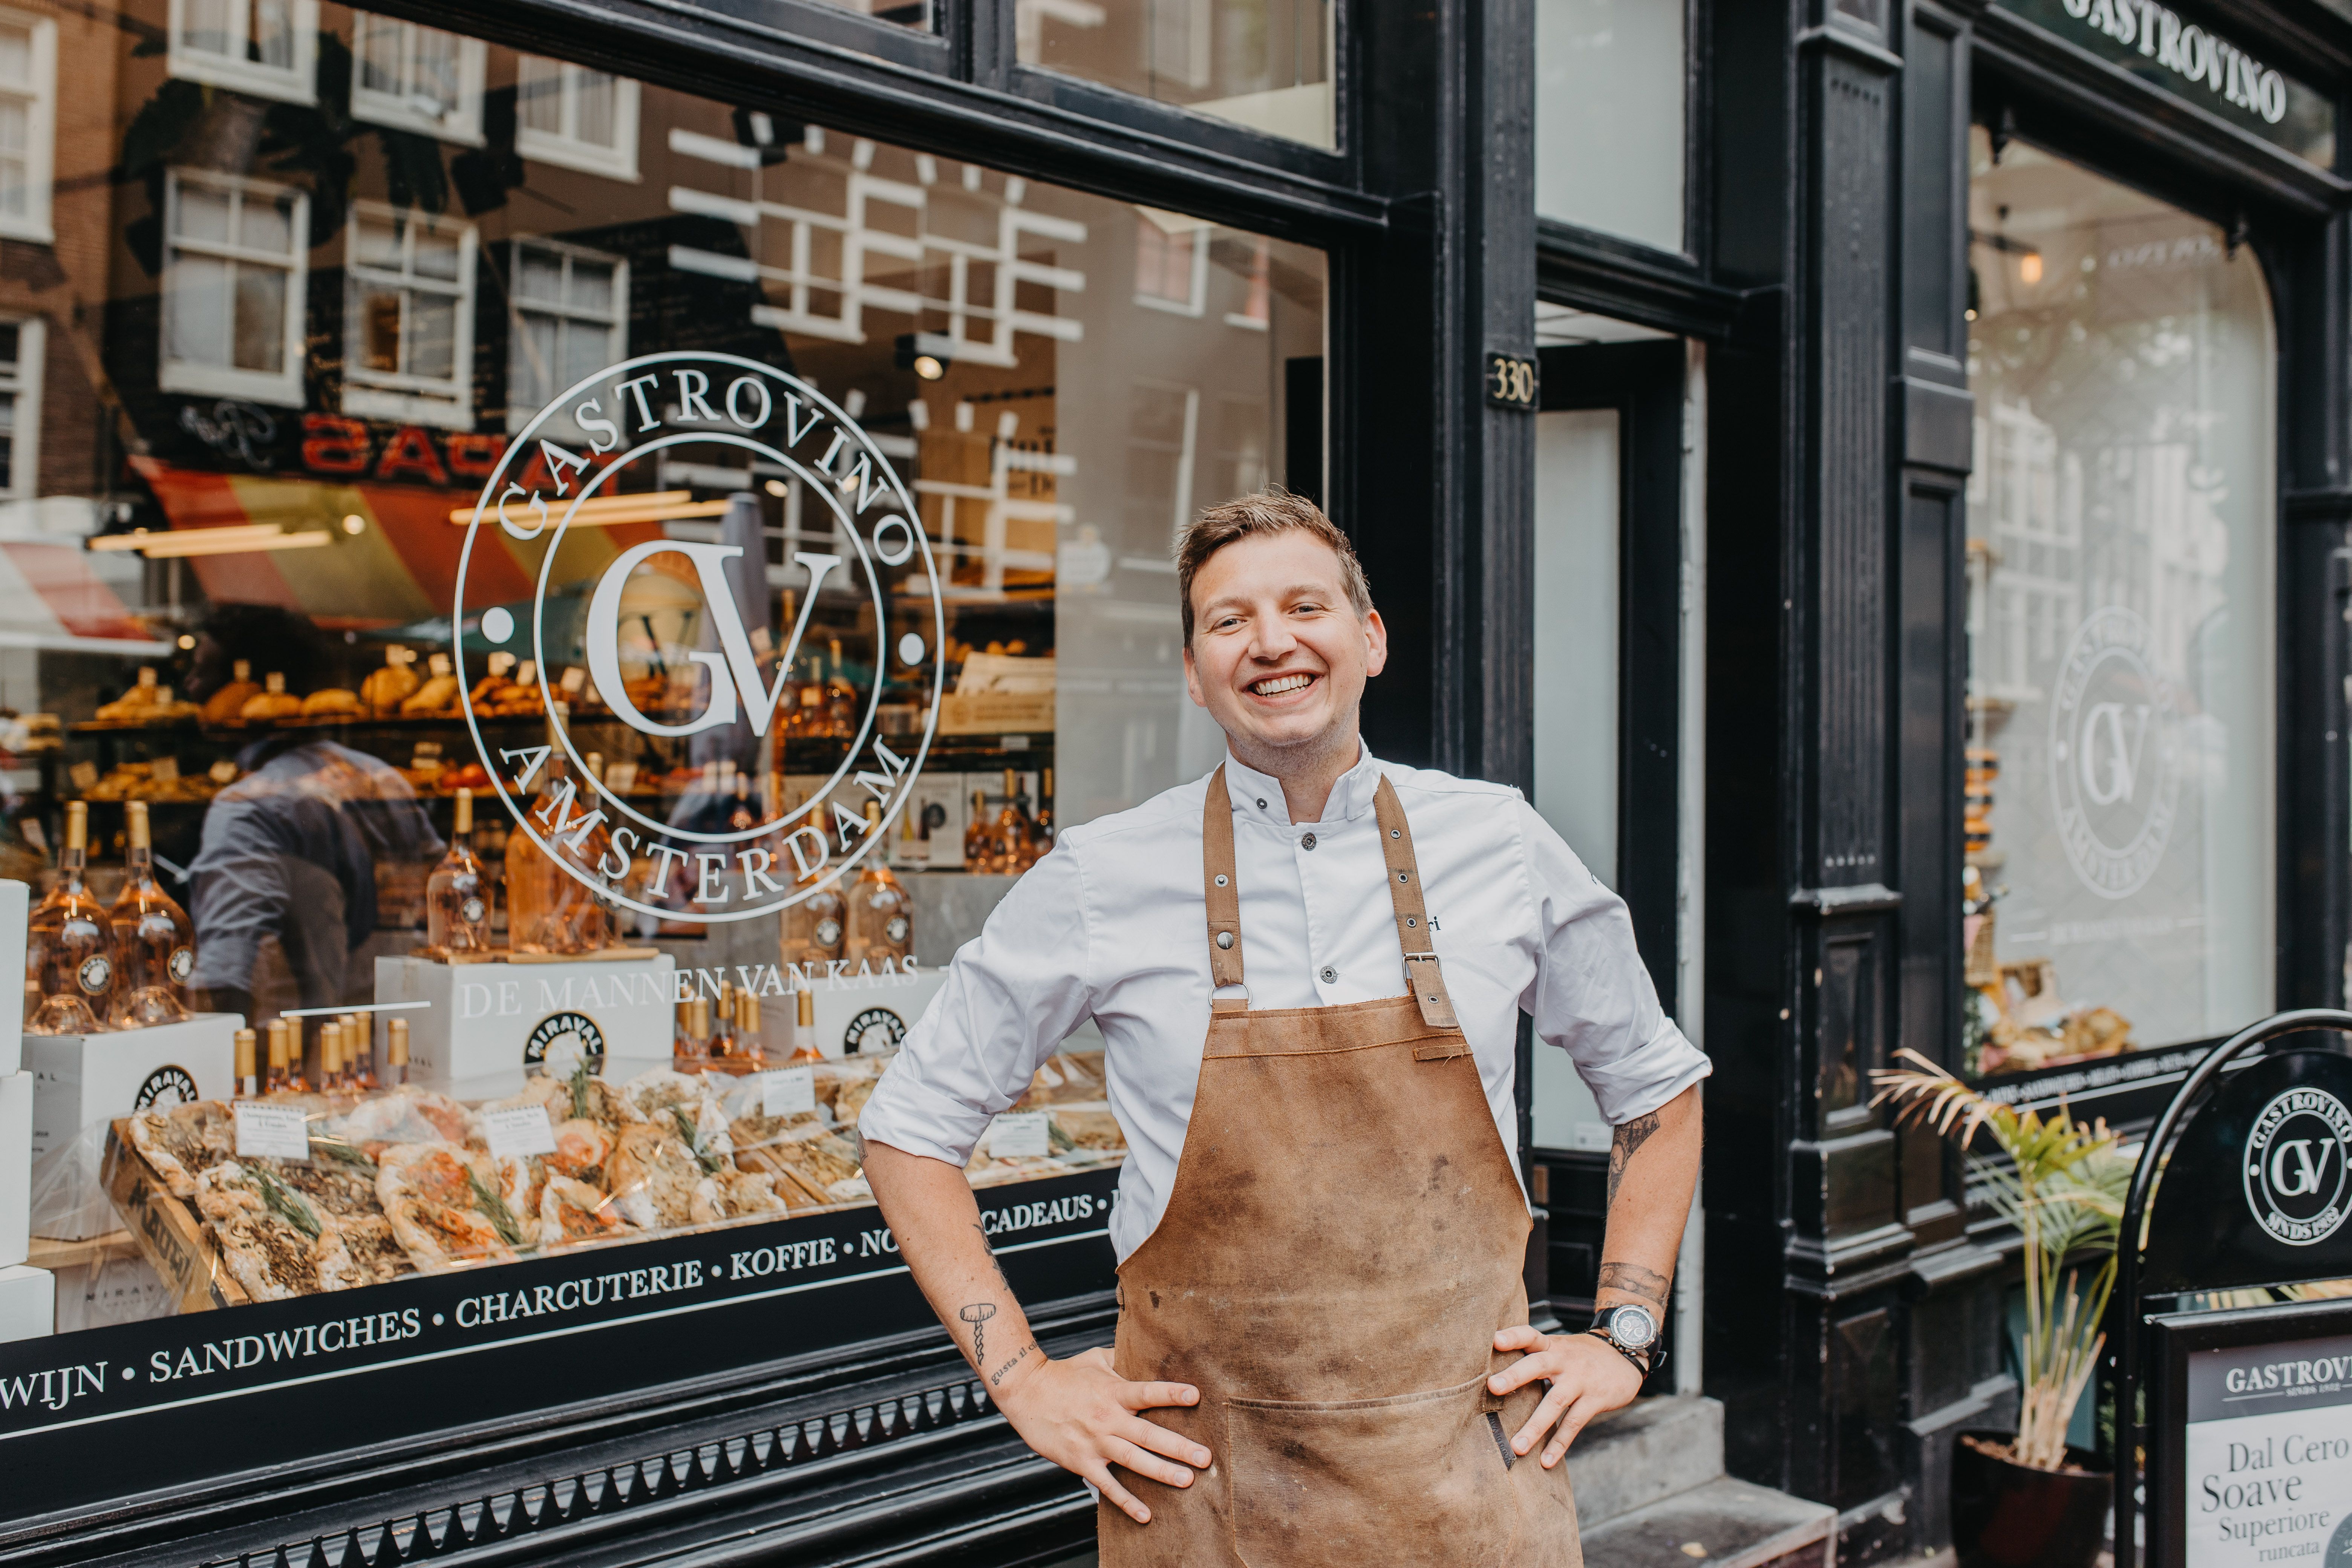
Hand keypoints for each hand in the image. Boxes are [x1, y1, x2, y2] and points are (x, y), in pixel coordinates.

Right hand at [990, 1345, 1211, 1523]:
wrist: (1025, 1391)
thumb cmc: (1063, 1373)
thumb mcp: (1096, 1358)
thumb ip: (1124, 1358)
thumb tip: (1148, 1350)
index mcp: (1113, 1391)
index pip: (1147, 1392)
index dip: (1171, 1393)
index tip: (1196, 1396)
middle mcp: (1107, 1417)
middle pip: (1148, 1433)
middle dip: (1179, 1447)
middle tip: (1206, 1458)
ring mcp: (1094, 1442)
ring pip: (1133, 1459)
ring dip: (1161, 1472)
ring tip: (1187, 1480)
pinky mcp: (1081, 1461)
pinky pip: (1106, 1485)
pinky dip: (1125, 1501)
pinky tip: (1145, 1514)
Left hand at [1488, 1325, 1644, 1468]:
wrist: (1625, 1354)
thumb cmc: (1581, 1355)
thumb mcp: (1560, 1347)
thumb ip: (1535, 1357)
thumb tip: (1497, 1376)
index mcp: (1552, 1346)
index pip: (1530, 1335)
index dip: (1513, 1336)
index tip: (1495, 1340)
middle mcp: (1564, 1360)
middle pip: (1537, 1364)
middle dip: (1515, 1375)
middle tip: (1492, 1387)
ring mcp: (1580, 1380)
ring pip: (1555, 1402)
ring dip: (1535, 1426)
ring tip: (1516, 1447)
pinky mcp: (1595, 1399)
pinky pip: (1574, 1423)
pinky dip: (1559, 1443)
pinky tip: (1546, 1460)